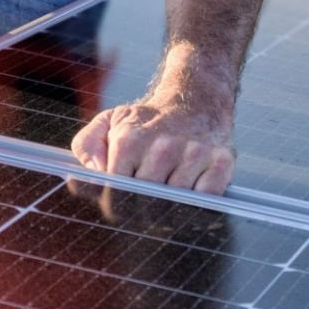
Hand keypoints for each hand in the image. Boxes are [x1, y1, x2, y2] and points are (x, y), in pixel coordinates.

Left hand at [71, 89, 235, 194]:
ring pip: (177, 203)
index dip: (115, 205)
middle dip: (142, 209)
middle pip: (146, 202)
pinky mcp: (221, 161)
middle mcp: (163, 145)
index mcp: (130, 140)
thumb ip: (87, 145)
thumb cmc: (148, 120)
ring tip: (168, 191)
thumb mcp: (110, 121)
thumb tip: (93, 171)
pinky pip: (207, 198)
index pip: (115, 194)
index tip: (120, 205)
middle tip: (144, 204)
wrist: (195, 99)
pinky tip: (191, 190)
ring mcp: (195, 153)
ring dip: (172, 205)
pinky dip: (199, 201)